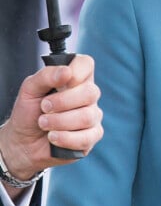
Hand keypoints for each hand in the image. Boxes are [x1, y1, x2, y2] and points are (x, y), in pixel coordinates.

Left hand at [0, 54, 102, 189]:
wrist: (23, 141)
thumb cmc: (28, 112)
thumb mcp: (30, 89)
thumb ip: (46, 76)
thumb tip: (67, 71)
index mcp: (74, 79)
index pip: (86, 64)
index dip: (76, 72)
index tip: (59, 83)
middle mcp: (87, 96)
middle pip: (90, 92)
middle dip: (63, 102)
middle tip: (44, 107)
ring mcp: (92, 117)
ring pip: (87, 117)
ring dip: (59, 121)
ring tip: (43, 124)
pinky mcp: (91, 138)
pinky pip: (86, 138)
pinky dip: (64, 138)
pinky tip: (53, 137)